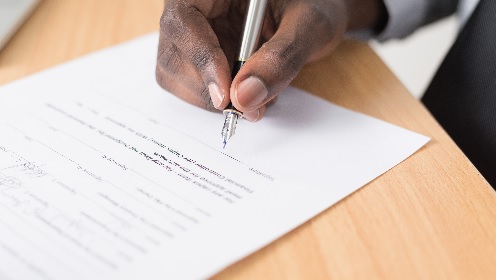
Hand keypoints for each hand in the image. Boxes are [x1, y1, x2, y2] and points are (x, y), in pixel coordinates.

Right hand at [156, 0, 385, 120]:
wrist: (316, 14)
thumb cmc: (315, 6)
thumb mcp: (310, 25)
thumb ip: (281, 58)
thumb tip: (245, 98)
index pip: (183, 19)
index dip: (200, 59)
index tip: (225, 96)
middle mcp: (197, 7)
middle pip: (172, 52)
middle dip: (206, 88)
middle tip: (246, 107)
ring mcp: (195, 34)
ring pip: (175, 74)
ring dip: (210, 99)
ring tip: (255, 98)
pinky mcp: (199, 56)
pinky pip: (191, 85)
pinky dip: (217, 101)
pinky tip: (247, 93)